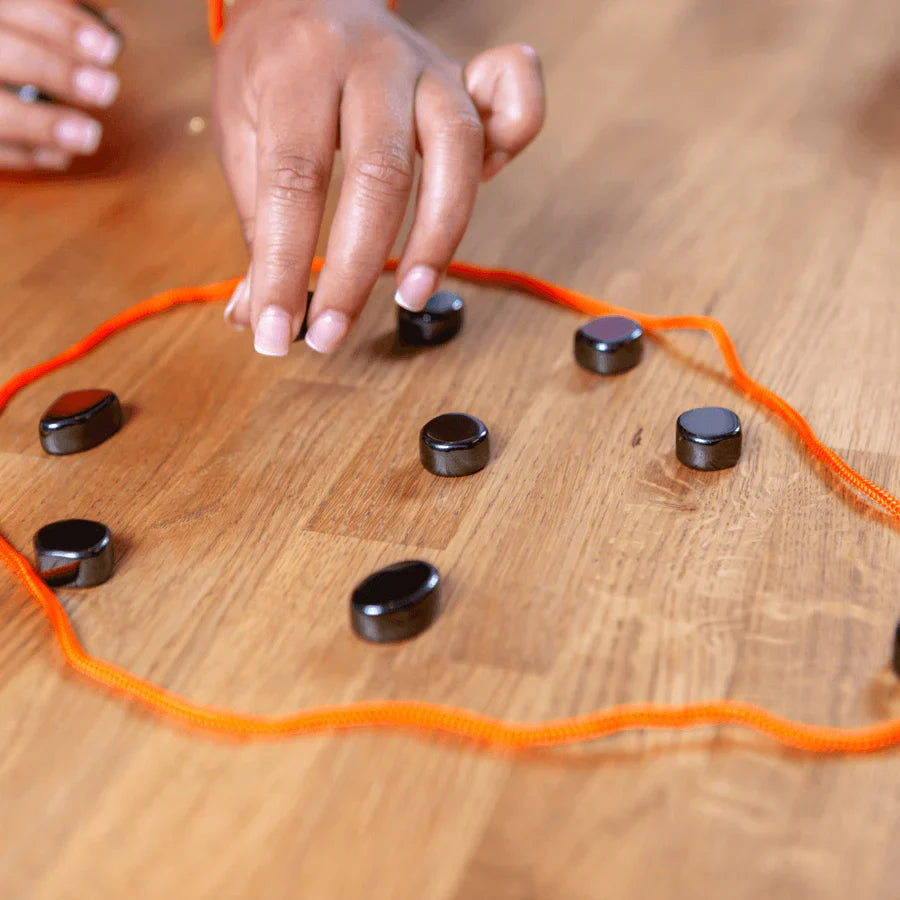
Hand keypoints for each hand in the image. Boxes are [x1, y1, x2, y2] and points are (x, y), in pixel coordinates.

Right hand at [0, 0, 121, 170]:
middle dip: (58, 71)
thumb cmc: (12, 57)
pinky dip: (27, 154)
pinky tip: (60, 155)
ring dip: (44, 125)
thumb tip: (117, 31)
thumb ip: (62, 29)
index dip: (63, 25)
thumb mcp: (23, 32)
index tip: (108, 48)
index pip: (19, 8)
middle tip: (107, 89)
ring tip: (89, 135)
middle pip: (5, 53)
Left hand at [215, 0, 544, 354]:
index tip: (272, 331)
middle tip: (330, 334)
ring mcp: (429, 67)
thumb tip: (254, 315)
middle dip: (354, 270)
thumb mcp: (242, 133)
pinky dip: (515, 144)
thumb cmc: (272, 70)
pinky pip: (515, 107)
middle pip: (379, 174)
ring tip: (409, 297)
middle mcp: (373, 60)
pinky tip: (486, 190)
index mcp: (301, 66)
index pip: (295, 179)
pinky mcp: (467, 81)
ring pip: (456, 152)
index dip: (283, 265)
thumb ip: (259, 222)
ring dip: (437, 238)